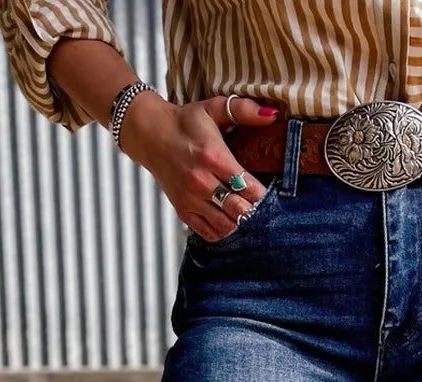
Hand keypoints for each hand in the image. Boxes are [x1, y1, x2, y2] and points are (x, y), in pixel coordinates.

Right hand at [119, 92, 280, 241]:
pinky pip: (210, 233)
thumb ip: (244, 110)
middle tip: (259, 204)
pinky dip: (223, 231)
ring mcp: (191, 199)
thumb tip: (272, 114)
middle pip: (239, 210)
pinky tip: (228, 218)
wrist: (150, 135)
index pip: (248, 186)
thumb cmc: (185, 123)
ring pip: (226, 225)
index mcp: (213, 157)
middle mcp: (201, 182)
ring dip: (240, 221)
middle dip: (254, 210)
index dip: (263, 193)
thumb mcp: (214, 108)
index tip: (268, 191)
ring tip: (244, 211)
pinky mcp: (183, 211)